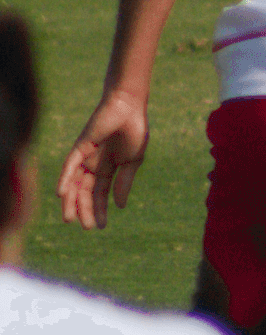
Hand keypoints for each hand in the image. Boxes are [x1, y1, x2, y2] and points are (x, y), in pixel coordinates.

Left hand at [56, 92, 149, 228]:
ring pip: (74, 184)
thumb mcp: (132, 162)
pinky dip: (65, 180)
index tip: (100, 226)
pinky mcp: (79, 147)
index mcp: (108, 169)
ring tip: (70, 218)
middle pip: (85, 192)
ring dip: (70, 201)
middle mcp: (93, 165)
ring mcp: (84, 157)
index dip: (100, 209)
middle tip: (86, 227)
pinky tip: (62, 194)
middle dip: (85, 210)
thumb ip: (124, 183)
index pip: (100, 194)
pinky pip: (69, 167)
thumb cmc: (134, 131)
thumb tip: (118, 205)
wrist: (129, 108)